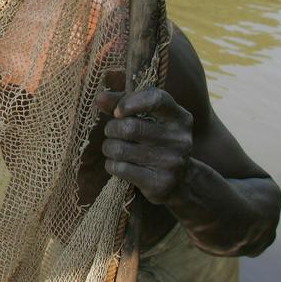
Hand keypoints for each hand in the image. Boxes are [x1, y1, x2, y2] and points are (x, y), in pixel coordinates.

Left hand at [97, 88, 193, 204]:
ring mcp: (172, 163)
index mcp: (180, 118)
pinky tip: (120, 165)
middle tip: (113, 132)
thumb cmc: (155, 141)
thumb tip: (99, 98)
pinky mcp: (160, 183)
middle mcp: (180, 139)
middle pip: (129, 127)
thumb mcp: (147, 119)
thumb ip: (122, 103)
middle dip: (112, 129)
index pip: (156, 99)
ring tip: (115, 149)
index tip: (117, 112)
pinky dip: (112, 165)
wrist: (179, 182)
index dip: (130, 102)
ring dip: (109, 148)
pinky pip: (120, 168)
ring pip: (119, 149)